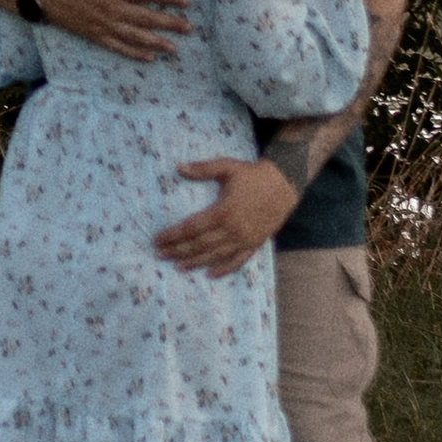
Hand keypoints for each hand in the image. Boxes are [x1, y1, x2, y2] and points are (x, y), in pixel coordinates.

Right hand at [38, 0, 189, 61]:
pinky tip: (150, 58)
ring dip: (155, 42)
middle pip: (145, 17)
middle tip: (188, 27)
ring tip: (174, 48)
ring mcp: (103, 24)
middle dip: (168, 23)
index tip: (186, 0)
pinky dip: (134, 53)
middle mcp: (111, 7)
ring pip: (134, 35)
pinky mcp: (95, 35)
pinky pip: (118, 46)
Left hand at [157, 157, 300, 270]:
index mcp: (223, 211)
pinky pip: (237, 260)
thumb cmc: (253, 175)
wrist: (284, 184)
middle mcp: (232, 229)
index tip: (158, 239)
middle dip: (178, 250)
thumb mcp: (228, 167)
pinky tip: (210, 274)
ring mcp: (244, 239)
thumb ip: (203, 169)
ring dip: (195, 262)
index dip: (173, 235)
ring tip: (178, 266)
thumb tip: (179, 168)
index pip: (192, 227)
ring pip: (215, 255)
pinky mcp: (254, 244)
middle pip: (200, 244)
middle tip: (159, 255)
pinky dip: (224, 269)